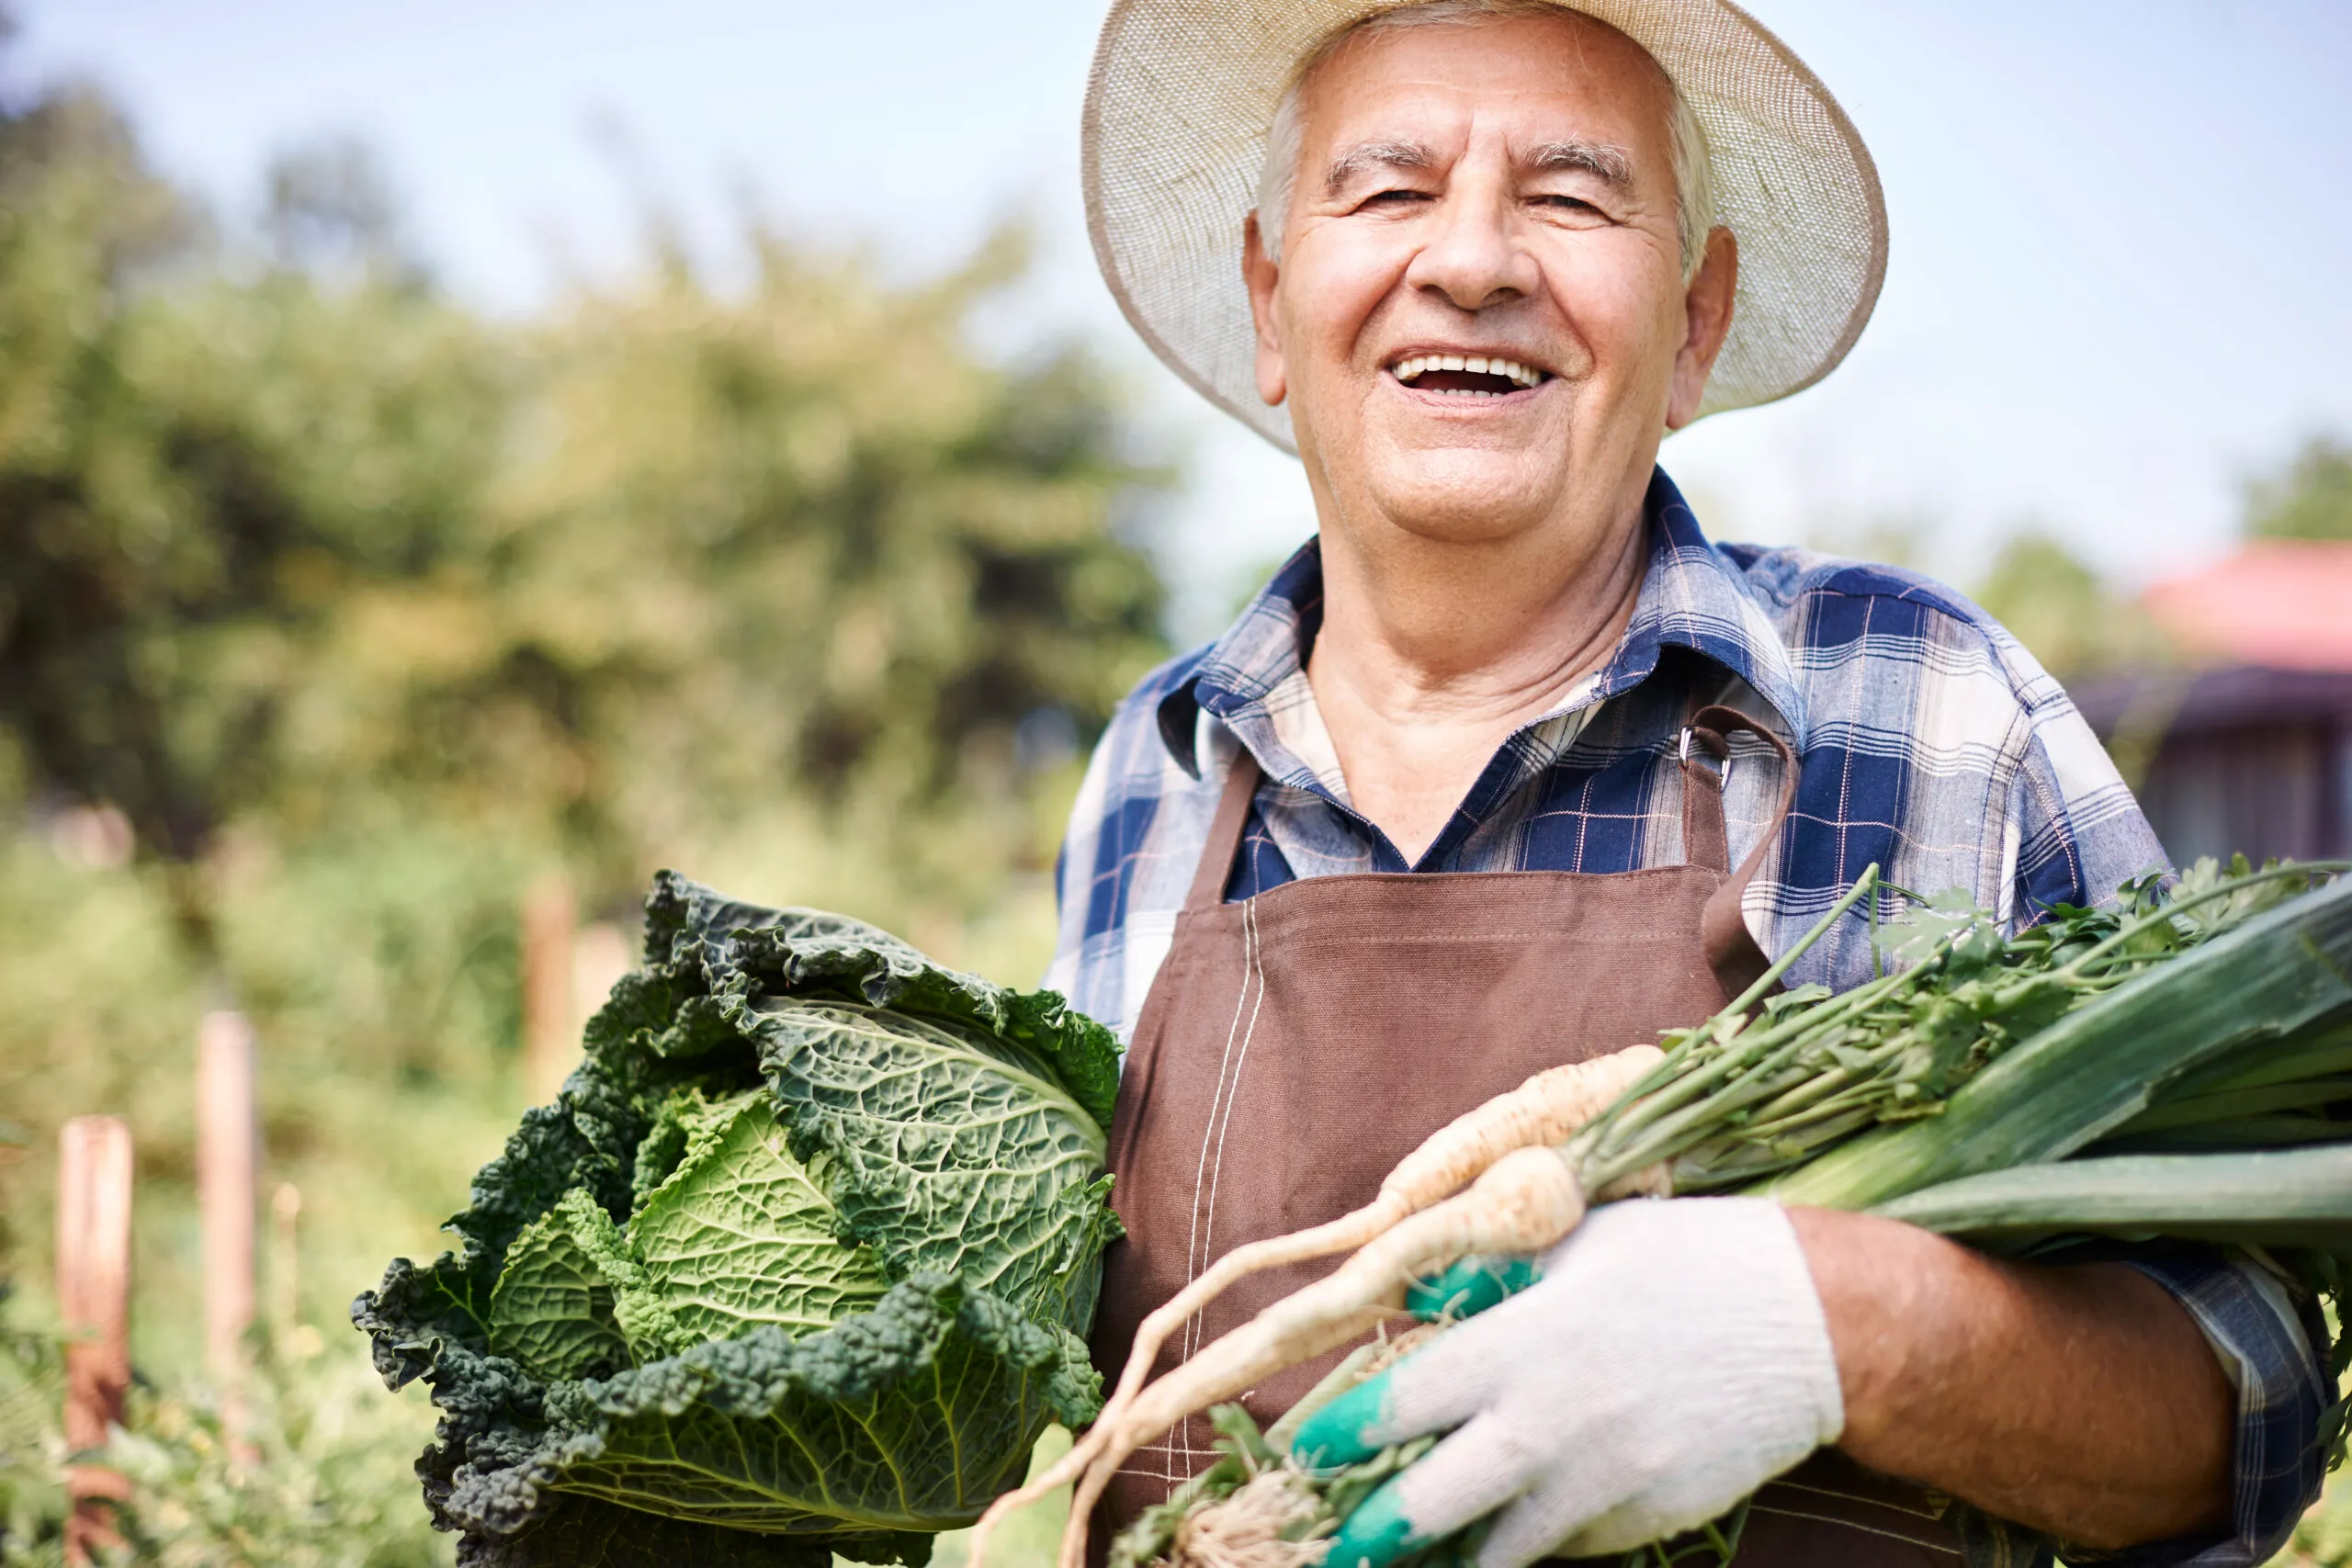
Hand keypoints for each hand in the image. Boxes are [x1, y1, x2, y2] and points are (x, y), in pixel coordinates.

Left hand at [1291, 1198, 1842, 1567]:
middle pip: (1433, 1503)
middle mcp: (1552, 1423)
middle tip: (1335, 1548)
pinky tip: (1507, 1537)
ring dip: (1449, 1558)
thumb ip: (1491, 1275)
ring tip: (1406, 1564)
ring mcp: (1603, 1482)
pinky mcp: (1646, 1519)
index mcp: (1522, 1343)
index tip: (1304, 1450)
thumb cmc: (1682, 1259)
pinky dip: (1536, 1542)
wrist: (1812, 1322)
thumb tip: (1418, 1300)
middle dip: (1373, 1535)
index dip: (1342, 1432)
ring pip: (1500, 1549)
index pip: (1403, 1401)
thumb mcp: (1576, 1241)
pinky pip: (1571, 1547)